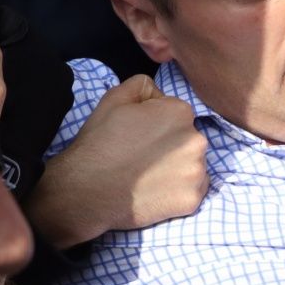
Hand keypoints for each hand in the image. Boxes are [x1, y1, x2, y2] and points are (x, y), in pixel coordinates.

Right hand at [26, 75, 208, 246]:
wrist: (87, 191)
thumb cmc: (99, 143)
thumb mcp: (114, 98)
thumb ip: (143, 85)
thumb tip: (157, 92)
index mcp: (180, 112)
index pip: (176, 114)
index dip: (156, 124)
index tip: (139, 136)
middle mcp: (197, 140)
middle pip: (187, 140)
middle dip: (170, 146)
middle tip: (142, 157)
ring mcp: (197, 172)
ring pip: (192, 165)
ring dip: (177, 169)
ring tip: (147, 176)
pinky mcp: (192, 199)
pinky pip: (193, 191)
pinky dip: (178, 192)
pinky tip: (155, 191)